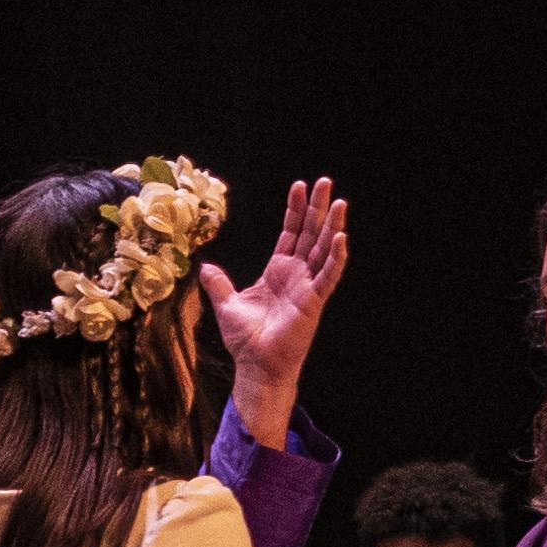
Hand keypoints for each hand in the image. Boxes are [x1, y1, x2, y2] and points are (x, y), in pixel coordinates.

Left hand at [200, 177, 349, 448]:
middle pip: (310, 234)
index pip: (290, 233)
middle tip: (325, 181)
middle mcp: (296, 275)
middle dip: (317, 208)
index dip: (295, 210)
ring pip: (323, 249)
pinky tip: (341, 236)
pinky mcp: (314, 301)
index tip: (299, 186)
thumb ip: (219, 284)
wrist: (256, 365)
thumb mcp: (227, 305)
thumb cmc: (246, 340)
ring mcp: (307, 286)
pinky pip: (328, 275)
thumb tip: (206, 267)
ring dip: (332, 225)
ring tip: (339, 201)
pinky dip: (336, 257)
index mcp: (278, 271)